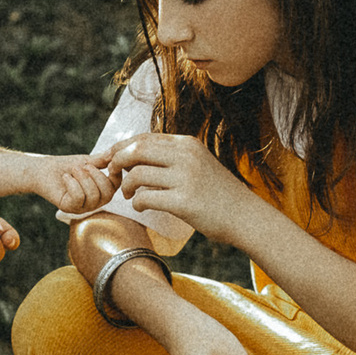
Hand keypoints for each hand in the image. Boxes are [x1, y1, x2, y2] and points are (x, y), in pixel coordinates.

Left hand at [32, 151, 115, 215]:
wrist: (44, 170)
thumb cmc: (66, 165)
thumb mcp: (87, 161)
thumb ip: (103, 160)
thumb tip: (117, 154)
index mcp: (101, 190)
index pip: (117, 186)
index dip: (114, 173)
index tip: (105, 162)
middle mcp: (95, 202)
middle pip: (108, 194)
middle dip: (96, 176)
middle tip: (83, 166)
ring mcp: (83, 207)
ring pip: (93, 196)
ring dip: (83, 178)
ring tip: (73, 170)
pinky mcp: (69, 208)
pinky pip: (78, 198)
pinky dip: (72, 184)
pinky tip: (66, 177)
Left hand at [106, 133, 260, 244]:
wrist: (246, 216)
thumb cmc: (219, 194)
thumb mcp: (199, 164)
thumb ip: (174, 157)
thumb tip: (137, 156)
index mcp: (188, 144)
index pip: (144, 138)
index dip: (121, 147)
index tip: (109, 158)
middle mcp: (186, 156)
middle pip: (136, 149)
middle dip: (117, 161)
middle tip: (113, 175)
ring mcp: (185, 178)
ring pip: (137, 173)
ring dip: (126, 185)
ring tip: (129, 195)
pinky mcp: (184, 201)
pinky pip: (145, 197)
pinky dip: (137, 203)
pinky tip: (141, 207)